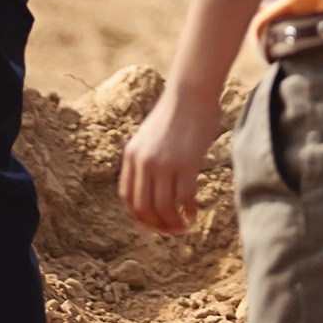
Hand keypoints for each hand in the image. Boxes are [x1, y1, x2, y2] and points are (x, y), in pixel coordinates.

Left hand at [119, 83, 221, 235]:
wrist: (191, 91)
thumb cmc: (177, 111)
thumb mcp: (151, 135)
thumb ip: (148, 157)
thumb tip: (155, 183)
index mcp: (131, 155)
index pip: (128, 197)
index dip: (138, 216)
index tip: (151, 223)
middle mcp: (144, 162)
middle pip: (144, 207)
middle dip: (156, 225)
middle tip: (170, 231)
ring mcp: (164, 164)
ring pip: (164, 207)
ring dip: (173, 222)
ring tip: (183, 226)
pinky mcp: (186, 163)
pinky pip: (184, 197)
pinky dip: (188, 210)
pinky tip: (194, 213)